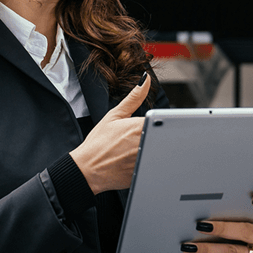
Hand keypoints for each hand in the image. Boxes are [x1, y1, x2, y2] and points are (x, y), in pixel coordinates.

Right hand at [69, 73, 150, 193]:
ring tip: (132, 153)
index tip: (152, 126)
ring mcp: (147, 160)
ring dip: (154, 151)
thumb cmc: (98, 143)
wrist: (87, 169)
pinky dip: (149, 164)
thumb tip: (145, 79)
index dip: (158, 123)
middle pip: (164, 136)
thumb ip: (134, 98)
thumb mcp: (114, 116)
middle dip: (157, 137)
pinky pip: (155, 166)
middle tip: (137, 142)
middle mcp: (146, 144)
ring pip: (161, 152)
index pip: (162, 120)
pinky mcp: (146, 173)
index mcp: (140, 126)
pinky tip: (133, 163)